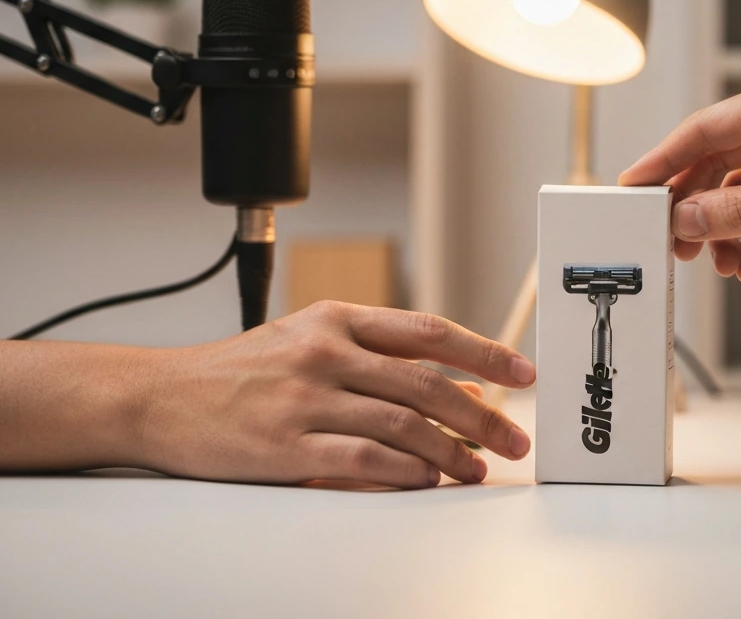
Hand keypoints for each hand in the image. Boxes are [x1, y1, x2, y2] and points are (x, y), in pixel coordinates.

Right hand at [136, 301, 535, 488]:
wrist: (160, 397)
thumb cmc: (243, 369)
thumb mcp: (312, 341)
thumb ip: (382, 358)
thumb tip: (458, 384)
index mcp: (337, 318)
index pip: (428, 330)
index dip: (483, 351)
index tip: (522, 371)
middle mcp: (326, 351)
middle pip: (426, 382)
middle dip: (481, 415)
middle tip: (514, 438)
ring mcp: (305, 397)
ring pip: (402, 423)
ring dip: (449, 453)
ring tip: (476, 470)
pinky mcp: (285, 445)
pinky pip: (363, 459)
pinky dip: (403, 472)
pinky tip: (426, 481)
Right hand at [619, 73, 740, 282]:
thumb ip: (739, 209)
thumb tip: (685, 219)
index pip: (701, 131)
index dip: (662, 162)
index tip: (633, 188)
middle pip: (713, 167)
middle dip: (693, 208)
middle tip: (670, 241)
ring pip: (735, 198)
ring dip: (723, 233)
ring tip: (716, 264)